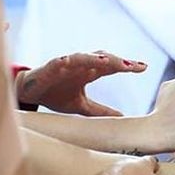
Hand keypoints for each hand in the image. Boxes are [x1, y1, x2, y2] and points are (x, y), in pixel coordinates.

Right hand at [16, 50, 146, 115]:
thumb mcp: (82, 107)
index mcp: (89, 72)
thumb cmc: (56, 96)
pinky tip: (72, 60)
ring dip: (97, 58)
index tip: (144, 67)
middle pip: (103, 59)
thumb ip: (100, 111)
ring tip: (110, 61)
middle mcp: (81, 65)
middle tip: (134, 65)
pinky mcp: (51, 67)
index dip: (127, 66)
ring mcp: (66, 64)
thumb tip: (121, 118)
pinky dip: (67, 60)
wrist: (31, 93)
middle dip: (118, 61)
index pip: (112, 67)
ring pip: (85, 57)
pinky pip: (60, 61)